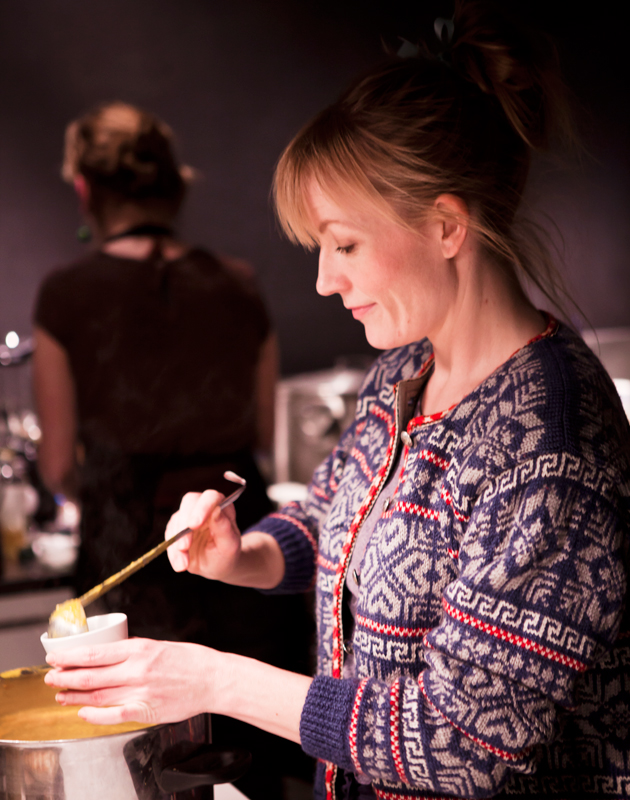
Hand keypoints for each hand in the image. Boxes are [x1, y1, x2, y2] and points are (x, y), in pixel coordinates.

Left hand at [44, 639, 217, 725]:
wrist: (214, 679)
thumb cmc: (191, 660)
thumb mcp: (159, 645)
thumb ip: (134, 651)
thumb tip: (109, 655)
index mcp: (140, 648)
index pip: (95, 653)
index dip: (69, 657)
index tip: (55, 657)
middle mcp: (137, 669)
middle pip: (90, 675)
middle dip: (65, 676)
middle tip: (50, 677)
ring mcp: (141, 691)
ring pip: (98, 694)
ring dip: (74, 695)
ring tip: (60, 694)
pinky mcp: (146, 710)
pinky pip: (113, 714)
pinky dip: (94, 715)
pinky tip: (83, 712)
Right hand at [166, 490, 241, 580]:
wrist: (217, 567)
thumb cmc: (227, 554)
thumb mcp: (230, 546)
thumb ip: (224, 528)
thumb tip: (216, 511)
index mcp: (221, 507)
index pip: (211, 497)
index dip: (202, 507)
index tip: (194, 525)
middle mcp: (203, 507)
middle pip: (189, 502)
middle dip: (184, 524)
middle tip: (184, 546)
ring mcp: (188, 516)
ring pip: (176, 520)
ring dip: (177, 543)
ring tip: (185, 564)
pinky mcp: (176, 528)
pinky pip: (169, 537)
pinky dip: (173, 552)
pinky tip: (181, 564)